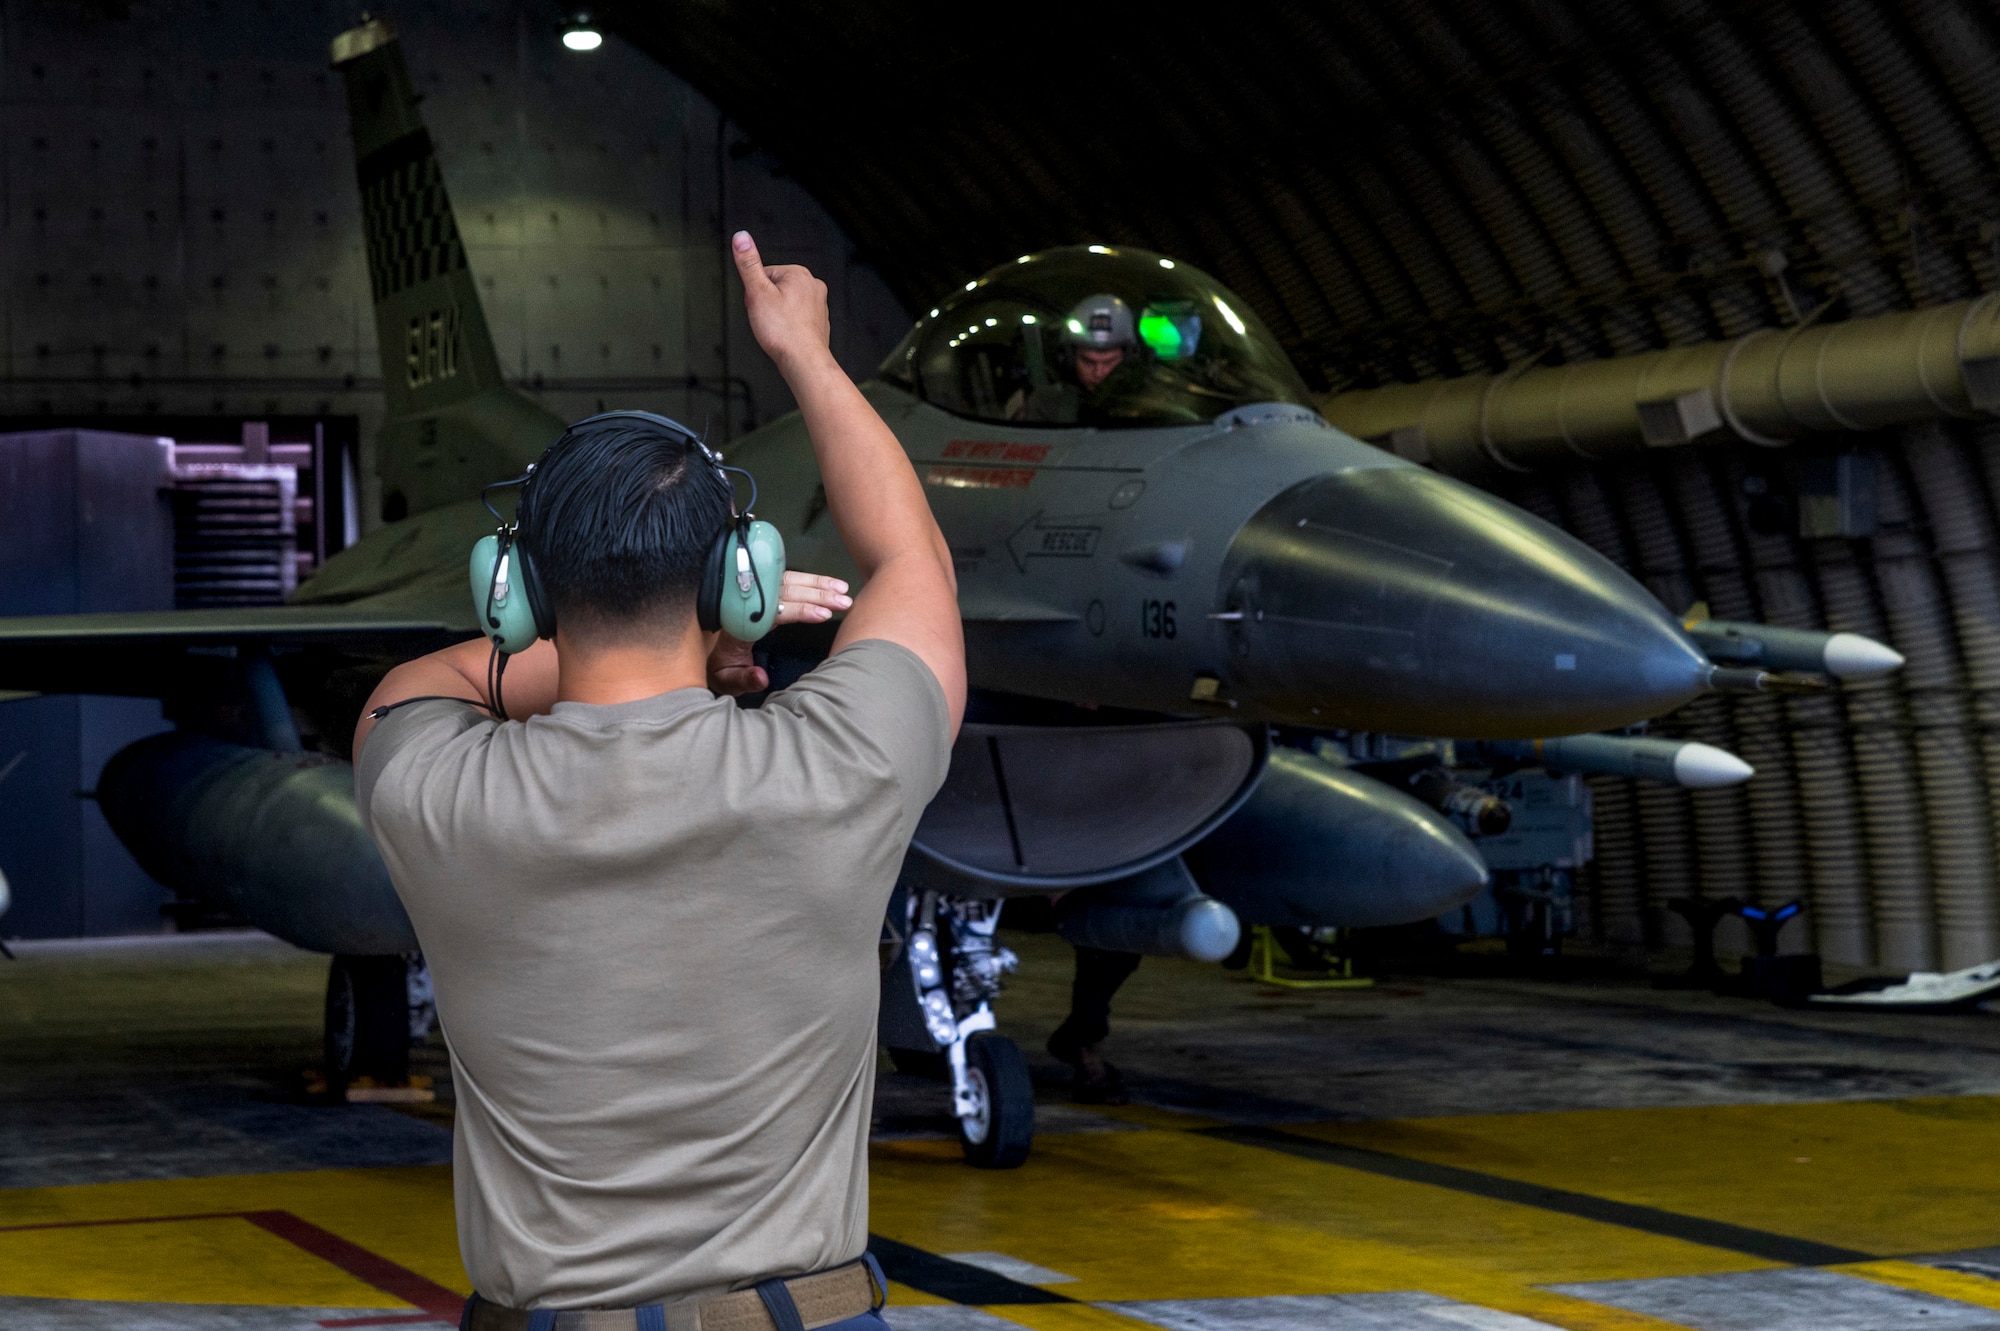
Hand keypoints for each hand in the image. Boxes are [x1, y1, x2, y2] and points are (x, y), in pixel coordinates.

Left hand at [705, 570, 853, 695]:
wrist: (707, 652)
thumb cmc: (719, 668)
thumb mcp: (726, 681)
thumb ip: (743, 680)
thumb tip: (762, 677)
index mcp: (738, 623)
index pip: (771, 611)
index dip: (798, 610)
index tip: (823, 615)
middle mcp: (747, 604)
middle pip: (783, 592)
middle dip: (816, 595)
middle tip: (843, 602)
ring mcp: (755, 596)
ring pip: (787, 582)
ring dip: (817, 584)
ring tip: (843, 590)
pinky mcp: (763, 593)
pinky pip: (787, 582)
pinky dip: (810, 581)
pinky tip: (830, 585)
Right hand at [732, 230, 831, 373]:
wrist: (804, 361)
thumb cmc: (784, 331)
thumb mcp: (757, 292)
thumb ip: (748, 264)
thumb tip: (742, 238)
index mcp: (799, 274)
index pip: (765, 274)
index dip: (755, 292)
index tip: (758, 305)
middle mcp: (813, 286)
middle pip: (776, 288)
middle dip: (766, 303)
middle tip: (767, 319)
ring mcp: (818, 304)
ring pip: (786, 304)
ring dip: (777, 315)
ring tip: (777, 328)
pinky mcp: (819, 321)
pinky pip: (796, 319)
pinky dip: (788, 326)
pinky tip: (785, 335)